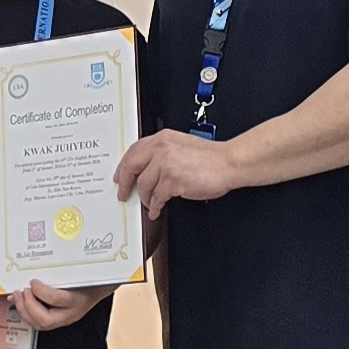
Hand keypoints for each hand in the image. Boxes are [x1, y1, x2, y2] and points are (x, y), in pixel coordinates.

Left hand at [8, 279, 111, 332]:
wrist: (99, 288)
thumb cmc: (91, 279)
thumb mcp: (81, 272)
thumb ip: (64, 270)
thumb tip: (45, 263)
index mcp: (78, 299)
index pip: (57, 299)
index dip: (41, 291)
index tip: (33, 281)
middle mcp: (71, 313)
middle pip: (46, 319)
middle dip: (29, 306)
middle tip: (23, 291)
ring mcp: (63, 319)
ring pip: (40, 324)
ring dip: (24, 310)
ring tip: (18, 296)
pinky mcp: (56, 320)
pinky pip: (38, 322)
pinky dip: (25, 312)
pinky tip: (19, 302)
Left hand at [115, 130, 236, 215]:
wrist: (229, 163)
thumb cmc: (210, 158)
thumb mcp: (181, 145)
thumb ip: (163, 152)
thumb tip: (147, 167)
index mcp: (163, 138)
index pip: (134, 151)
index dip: (124, 166)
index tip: (120, 176)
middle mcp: (161, 149)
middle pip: (131, 167)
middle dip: (125, 183)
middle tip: (123, 193)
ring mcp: (166, 165)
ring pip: (144, 186)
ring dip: (145, 198)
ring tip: (150, 203)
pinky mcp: (172, 181)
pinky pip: (157, 198)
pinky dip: (155, 207)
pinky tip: (157, 210)